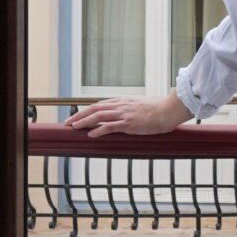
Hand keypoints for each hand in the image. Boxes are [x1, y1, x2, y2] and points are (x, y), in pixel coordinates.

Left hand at [63, 90, 190, 139]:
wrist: (168, 110)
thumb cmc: (158, 110)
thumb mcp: (140, 106)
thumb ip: (130, 110)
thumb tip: (125, 117)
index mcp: (123, 101)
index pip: (100, 104)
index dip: (87, 110)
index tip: (78, 115)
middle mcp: (121, 106)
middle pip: (95, 108)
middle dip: (80, 115)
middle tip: (68, 122)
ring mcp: (124, 114)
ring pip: (98, 116)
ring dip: (84, 121)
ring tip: (74, 127)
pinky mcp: (128, 123)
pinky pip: (109, 127)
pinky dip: (98, 130)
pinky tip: (90, 134)